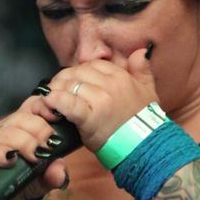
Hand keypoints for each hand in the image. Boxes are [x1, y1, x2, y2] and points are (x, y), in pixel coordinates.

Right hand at [0, 94, 67, 199]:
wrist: (8, 197)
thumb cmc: (28, 179)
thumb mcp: (47, 177)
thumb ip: (55, 173)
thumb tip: (59, 171)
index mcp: (27, 124)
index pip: (35, 105)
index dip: (45, 108)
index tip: (57, 118)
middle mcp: (10, 127)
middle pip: (22, 117)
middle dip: (39, 130)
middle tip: (48, 147)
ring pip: (8, 132)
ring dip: (24, 143)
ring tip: (35, 157)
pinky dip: (2, 154)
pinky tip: (11, 160)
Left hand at [39, 47, 156, 151]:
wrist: (144, 147)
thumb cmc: (144, 123)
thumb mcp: (149, 92)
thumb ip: (142, 70)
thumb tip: (140, 52)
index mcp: (120, 76)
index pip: (91, 65)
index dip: (78, 73)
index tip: (73, 83)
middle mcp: (110, 84)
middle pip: (77, 73)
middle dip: (63, 80)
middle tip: (57, 91)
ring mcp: (100, 100)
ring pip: (70, 85)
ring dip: (57, 91)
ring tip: (52, 100)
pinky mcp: (90, 117)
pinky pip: (68, 103)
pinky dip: (56, 101)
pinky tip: (50, 103)